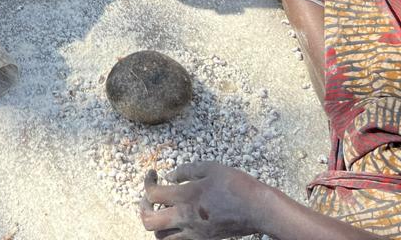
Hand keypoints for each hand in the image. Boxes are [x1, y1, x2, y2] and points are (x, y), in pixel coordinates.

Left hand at [139, 164, 265, 239]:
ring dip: (156, 224)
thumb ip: (187, 170)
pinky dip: (170, 234)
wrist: (258, 210)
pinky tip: (176, 222)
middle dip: (143, 208)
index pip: (152, 194)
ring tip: (162, 211)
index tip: (153, 174)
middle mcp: (185, 217)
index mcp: (186, 196)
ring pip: (160, 237)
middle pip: (149, 221)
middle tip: (149, 198)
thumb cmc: (236, 185)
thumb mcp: (211, 168)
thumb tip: (170, 175)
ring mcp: (193, 232)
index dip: (147, 182)